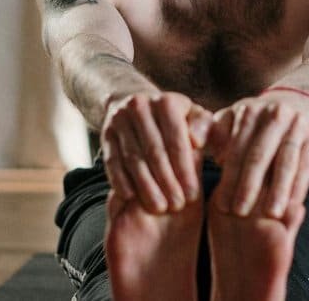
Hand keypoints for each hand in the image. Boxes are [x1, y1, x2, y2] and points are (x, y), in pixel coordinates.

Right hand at [100, 91, 212, 213]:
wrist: (134, 101)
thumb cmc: (174, 117)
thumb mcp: (193, 116)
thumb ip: (203, 128)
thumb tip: (197, 142)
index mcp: (166, 102)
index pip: (176, 140)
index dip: (185, 170)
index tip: (193, 194)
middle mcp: (140, 107)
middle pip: (154, 151)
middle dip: (167, 181)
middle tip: (177, 205)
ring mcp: (120, 120)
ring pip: (133, 158)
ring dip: (145, 186)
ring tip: (158, 207)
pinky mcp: (105, 134)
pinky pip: (112, 161)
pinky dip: (120, 180)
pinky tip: (131, 197)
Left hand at [206, 90, 308, 218]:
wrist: (299, 99)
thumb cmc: (257, 117)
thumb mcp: (233, 116)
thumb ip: (213, 131)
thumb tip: (201, 147)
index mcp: (249, 112)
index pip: (237, 149)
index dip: (229, 178)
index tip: (221, 204)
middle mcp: (273, 115)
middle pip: (260, 155)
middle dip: (249, 186)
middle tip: (240, 213)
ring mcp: (296, 125)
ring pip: (286, 162)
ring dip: (279, 190)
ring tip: (271, 215)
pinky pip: (305, 165)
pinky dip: (299, 187)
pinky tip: (292, 205)